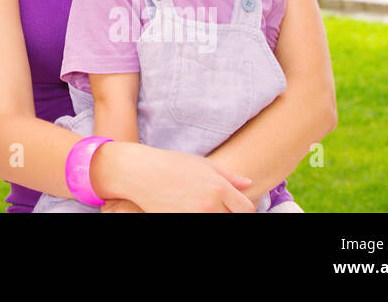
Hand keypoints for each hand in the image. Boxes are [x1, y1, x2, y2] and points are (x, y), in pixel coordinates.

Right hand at [94, 142, 255, 212]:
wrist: (139, 172)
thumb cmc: (170, 164)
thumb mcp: (202, 164)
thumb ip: (228, 175)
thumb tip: (248, 184)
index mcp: (218, 187)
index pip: (246, 208)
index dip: (243, 209)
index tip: (236, 207)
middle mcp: (210, 204)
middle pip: (232, 218)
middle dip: (227, 212)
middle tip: (217, 206)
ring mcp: (194, 216)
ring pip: (217, 222)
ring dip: (213, 215)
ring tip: (202, 207)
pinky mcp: (180, 221)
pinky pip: (197, 224)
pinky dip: (198, 218)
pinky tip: (189, 209)